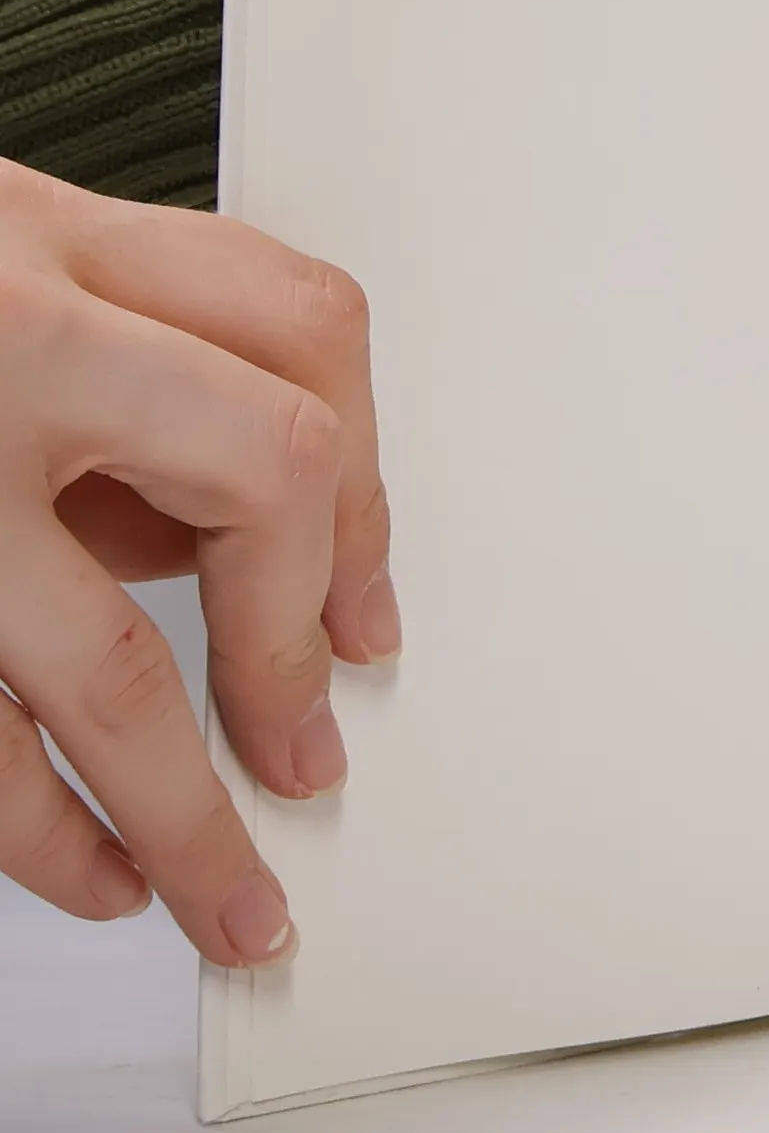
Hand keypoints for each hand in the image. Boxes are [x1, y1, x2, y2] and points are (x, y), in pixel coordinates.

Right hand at [0, 160, 398, 962]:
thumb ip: (116, 372)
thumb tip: (252, 553)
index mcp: (37, 233)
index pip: (302, 330)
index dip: (364, 480)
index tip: (368, 603)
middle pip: (266, 468)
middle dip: (300, 631)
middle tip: (312, 740)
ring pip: (106, 665)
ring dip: (187, 812)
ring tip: (233, 899)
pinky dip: (40, 830)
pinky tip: (89, 874)